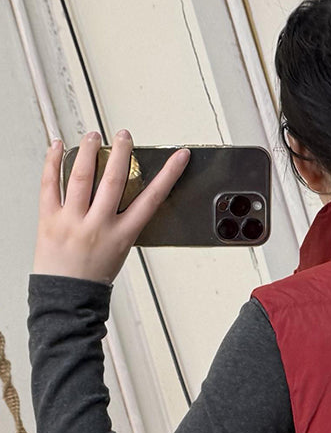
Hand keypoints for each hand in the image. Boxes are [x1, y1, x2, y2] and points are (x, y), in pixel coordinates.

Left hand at [32, 130, 189, 285]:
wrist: (67, 297)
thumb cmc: (93, 278)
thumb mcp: (119, 251)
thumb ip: (121, 223)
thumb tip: (117, 193)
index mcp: (122, 235)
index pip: (152, 198)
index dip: (168, 174)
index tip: (178, 157)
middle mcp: (99, 226)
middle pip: (114, 179)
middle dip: (121, 152)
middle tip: (124, 136)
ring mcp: (73, 221)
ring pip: (82, 177)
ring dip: (89, 151)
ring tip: (94, 136)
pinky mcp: (50, 219)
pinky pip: (50, 185)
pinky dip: (52, 162)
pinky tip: (58, 146)